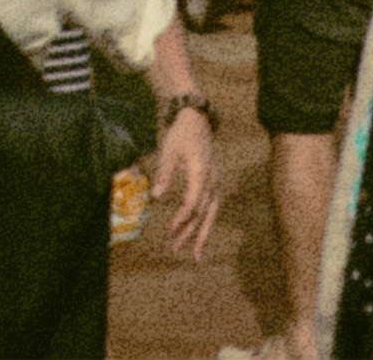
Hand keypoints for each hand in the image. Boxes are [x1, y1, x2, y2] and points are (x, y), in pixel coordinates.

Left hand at [151, 109, 219, 258]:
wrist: (197, 119)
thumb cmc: (180, 134)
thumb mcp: (168, 150)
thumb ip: (163, 174)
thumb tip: (155, 197)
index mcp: (201, 172)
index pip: (192, 202)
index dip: (180, 219)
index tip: (168, 231)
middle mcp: (213, 179)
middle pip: (203, 213)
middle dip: (190, 234)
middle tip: (176, 250)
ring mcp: (217, 181)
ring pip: (211, 213)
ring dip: (201, 233)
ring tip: (194, 254)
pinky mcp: (216, 181)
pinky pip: (213, 207)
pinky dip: (205, 222)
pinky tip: (198, 233)